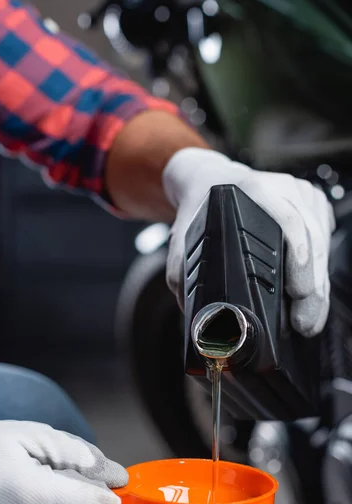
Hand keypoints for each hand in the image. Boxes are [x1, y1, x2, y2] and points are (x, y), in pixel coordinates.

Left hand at [163, 148, 335, 336]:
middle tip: (304, 322)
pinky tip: (311, 296)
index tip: (299, 291)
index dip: (298, 256)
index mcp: (253, 189)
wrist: (209, 179)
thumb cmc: (199, 206)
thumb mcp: (182, 234)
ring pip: (321, 244)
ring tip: (307, 320)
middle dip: (312, 288)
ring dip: (318, 287)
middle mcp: (282, 188)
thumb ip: (180, 272)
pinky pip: (324, 241)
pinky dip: (319, 272)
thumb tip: (189, 310)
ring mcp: (301, 194)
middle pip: (310, 239)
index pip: (287, 220)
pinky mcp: (313, 204)